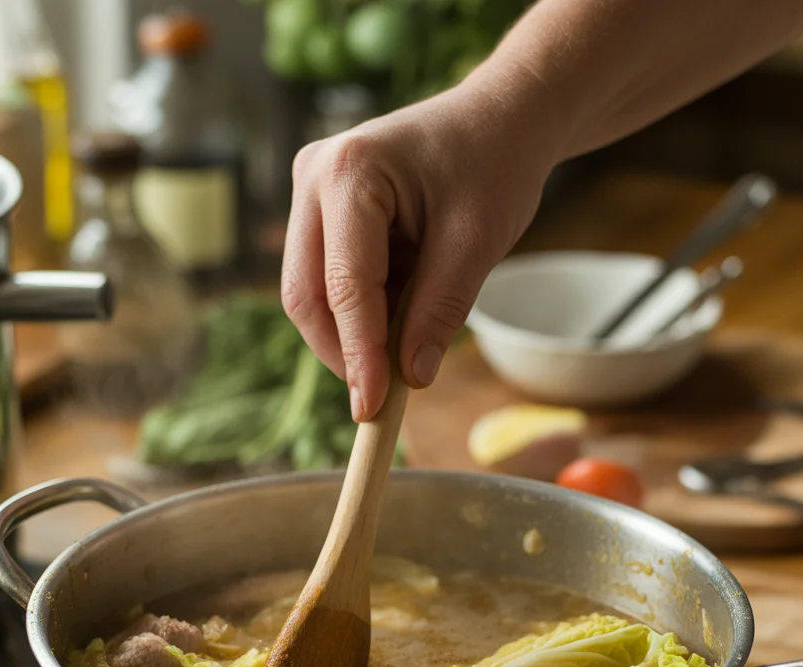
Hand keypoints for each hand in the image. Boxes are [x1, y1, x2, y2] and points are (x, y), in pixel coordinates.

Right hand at [281, 78, 557, 419]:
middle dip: (343, 352)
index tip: (372, 409)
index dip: (358, 355)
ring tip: (402, 344)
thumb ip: (440, 311)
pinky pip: (323, 283)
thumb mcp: (477, 242)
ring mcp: (309, 195)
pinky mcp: (318, 215)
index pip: (344, 285)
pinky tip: (395, 317)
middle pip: (305, 295)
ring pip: (308, 295)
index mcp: (350, 172)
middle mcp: (313, 177)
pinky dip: (356, 315)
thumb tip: (411, 378)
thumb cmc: (493, 166)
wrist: (497, 121)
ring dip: (349, 335)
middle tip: (382, 397)